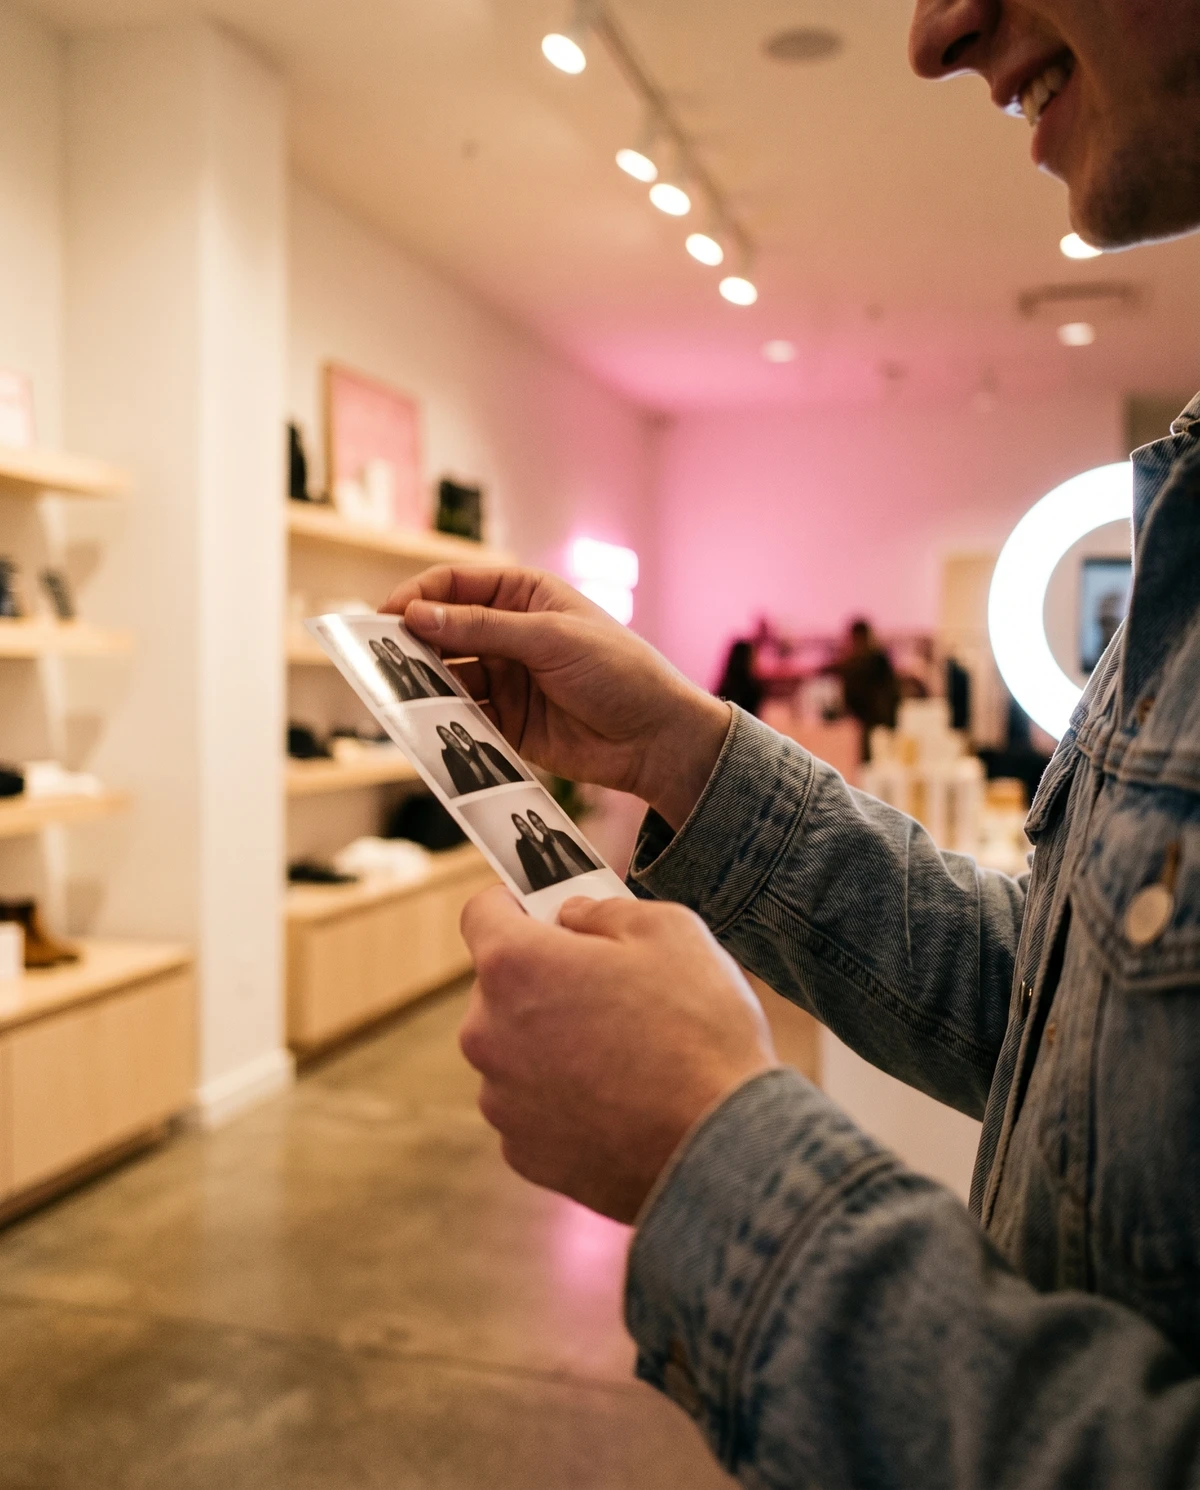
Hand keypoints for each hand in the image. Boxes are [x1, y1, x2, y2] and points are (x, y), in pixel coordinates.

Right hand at [381, 566, 729, 830]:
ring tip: (397, 695)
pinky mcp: (505, 722)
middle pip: (442, 630)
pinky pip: (461, 716)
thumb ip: (483, 628)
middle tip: (376, 659)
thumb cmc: (619, 672)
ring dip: (421, 684)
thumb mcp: (552, 639)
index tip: (387, 616)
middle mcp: (508, 634)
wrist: (656, 738)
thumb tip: (418, 615)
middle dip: (410, 642)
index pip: (455, 584)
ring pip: (446, 676)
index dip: (418, 595)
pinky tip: (424, 725)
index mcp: (524, 596)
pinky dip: (441, 719)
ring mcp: (505, 679)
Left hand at [458, 886, 778, 1224]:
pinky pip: (532, 1106)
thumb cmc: (699, 1031)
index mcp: (514, 966)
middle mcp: (487, 1033)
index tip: (544, 912)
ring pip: (515, 1049)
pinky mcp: (522, 1152)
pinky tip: (618, 1101)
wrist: (722, 1148)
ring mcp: (501, 1099)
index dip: (514, 904)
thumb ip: (603, 910)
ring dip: (551, 1042)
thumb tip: (573, 916)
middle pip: (499, 986)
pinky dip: (562, 1099)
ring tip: (623, 1053)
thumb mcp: (669, 930)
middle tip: (607, 986)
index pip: (481, 912)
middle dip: (544, 978)